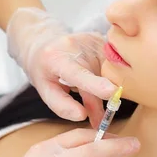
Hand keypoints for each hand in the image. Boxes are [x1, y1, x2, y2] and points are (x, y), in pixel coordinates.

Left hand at [6, 8, 116, 126]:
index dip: (95, 84)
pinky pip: (113, 64)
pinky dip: (107, 75)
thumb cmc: (43, 69)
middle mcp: (77, 46)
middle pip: (98, 79)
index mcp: (58, 59)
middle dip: (99, 99)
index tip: (111, 92)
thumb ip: (61, 105)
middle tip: (95, 117)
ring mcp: (92, 40)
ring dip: (101, 86)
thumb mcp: (44, 90)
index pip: (78, 74)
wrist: (44, 41)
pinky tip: (93, 72)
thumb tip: (83, 116)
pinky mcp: (102, 38)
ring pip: (109, 73)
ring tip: (84, 82)